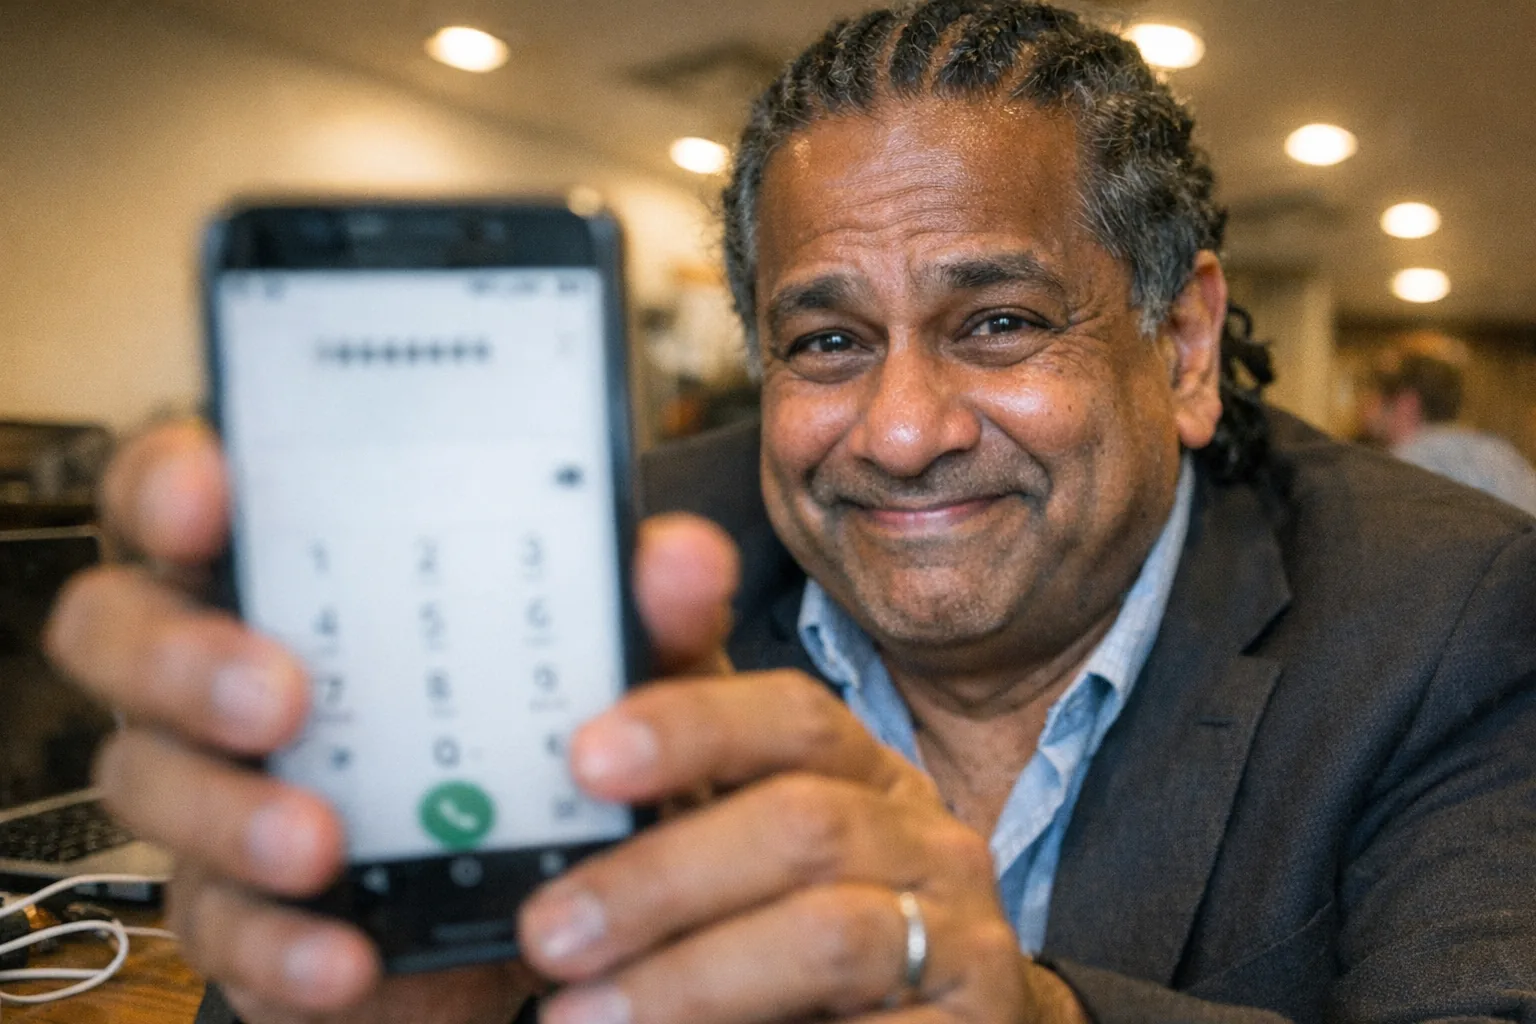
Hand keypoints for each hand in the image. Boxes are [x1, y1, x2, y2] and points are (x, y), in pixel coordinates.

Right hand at [43, 421, 739, 1022]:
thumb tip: (680, 557)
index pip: (186, 491)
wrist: (539, 898)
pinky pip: (217, 922)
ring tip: (322, 841)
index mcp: (301, 572)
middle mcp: (228, 662)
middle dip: (183, 655)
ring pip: (148, 777)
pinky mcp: (237, 902)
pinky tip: (347, 956)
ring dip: (229, 809)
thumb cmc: (544, 740)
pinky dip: (278, 941)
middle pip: (120, 626)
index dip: (172, 482)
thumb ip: (639, 613)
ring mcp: (217, 783)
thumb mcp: (611, 669)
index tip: (213, 492)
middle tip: (283, 691)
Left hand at [518, 676, 1087, 1022]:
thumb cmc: (795, 911)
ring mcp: (962, 932)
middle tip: (546, 931)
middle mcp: (921, 833)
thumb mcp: (736, 822)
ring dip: (690, 981)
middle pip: (801, 824)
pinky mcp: (976, 1023)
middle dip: (659, 879)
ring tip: (577, 1021)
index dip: (691, 725)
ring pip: (829, 935)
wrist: (936, 1023)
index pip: (789, 714)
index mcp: (855, 767)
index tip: (585, 758)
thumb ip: (687, 730)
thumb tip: (647, 563)